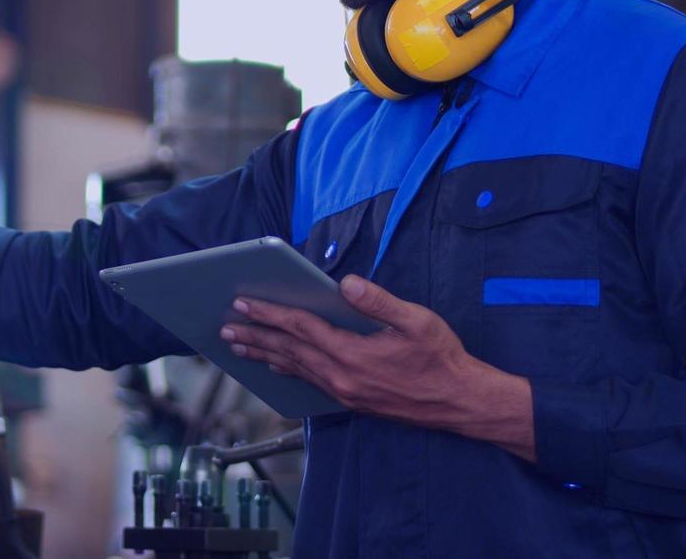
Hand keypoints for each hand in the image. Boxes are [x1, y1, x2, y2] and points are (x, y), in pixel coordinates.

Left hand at [219, 275, 535, 460]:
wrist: (460, 403)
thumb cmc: (441, 358)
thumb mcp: (416, 321)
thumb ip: (378, 301)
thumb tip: (346, 284)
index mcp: (352, 355)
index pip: (300, 329)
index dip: (270, 313)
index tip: (243, 302)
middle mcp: (341, 377)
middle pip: (288, 352)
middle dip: (255, 335)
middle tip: (225, 326)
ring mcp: (344, 393)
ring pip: (294, 369)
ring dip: (264, 355)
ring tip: (238, 346)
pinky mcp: (351, 401)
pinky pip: (309, 383)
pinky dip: (287, 371)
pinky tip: (276, 368)